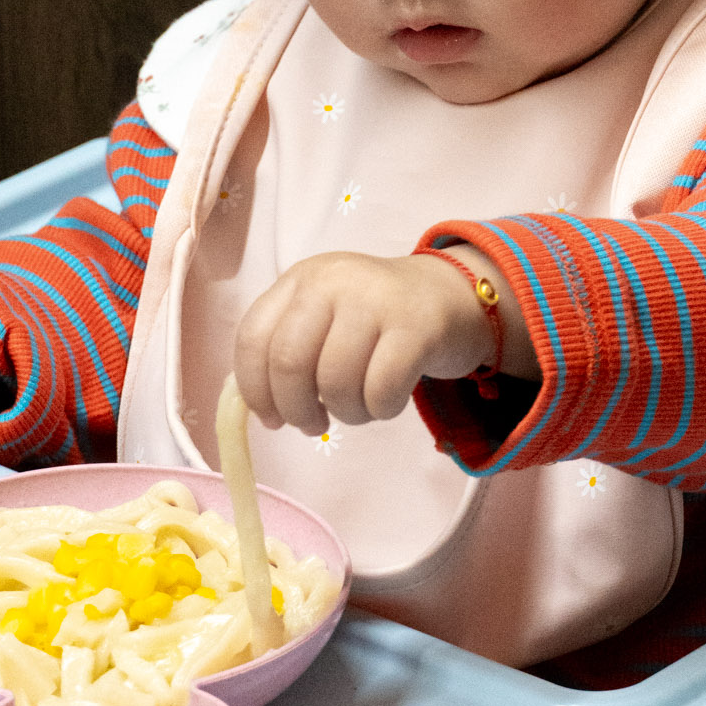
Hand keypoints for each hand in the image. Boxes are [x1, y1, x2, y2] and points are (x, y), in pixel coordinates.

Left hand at [234, 247, 538, 433]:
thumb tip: (261, 410)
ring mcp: (375, 299)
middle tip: (313, 425)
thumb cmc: (377, 320)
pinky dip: (380, 410)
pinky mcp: (416, 326)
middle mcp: (333, 281)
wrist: (452, 296)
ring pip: (336, 383)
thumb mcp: (326, 318)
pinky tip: (386, 402)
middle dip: (296, 411)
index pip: (253, 338)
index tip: (272, 419)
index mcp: (301, 280)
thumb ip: (288, 349)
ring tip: (358, 408)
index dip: (255, 390)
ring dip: (345, 414)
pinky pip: (381, 389)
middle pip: (289, 363)